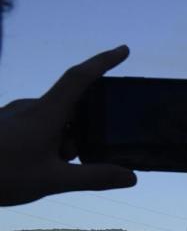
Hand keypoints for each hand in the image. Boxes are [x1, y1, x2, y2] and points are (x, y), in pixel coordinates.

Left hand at [0, 46, 136, 206]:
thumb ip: (94, 177)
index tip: (123, 49)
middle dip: (81, 131)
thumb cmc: (0, 175)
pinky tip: (32, 165)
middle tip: (70, 161)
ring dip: (62, 140)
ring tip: (48, 169)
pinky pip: (35, 125)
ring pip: (52, 120)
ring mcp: (14, 115)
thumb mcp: (52, 181)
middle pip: (71, 108)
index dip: (103, 61)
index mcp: (45, 114)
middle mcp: (29, 108)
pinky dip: (46, 141)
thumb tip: (131, 177)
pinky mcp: (3, 124)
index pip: (80, 77)